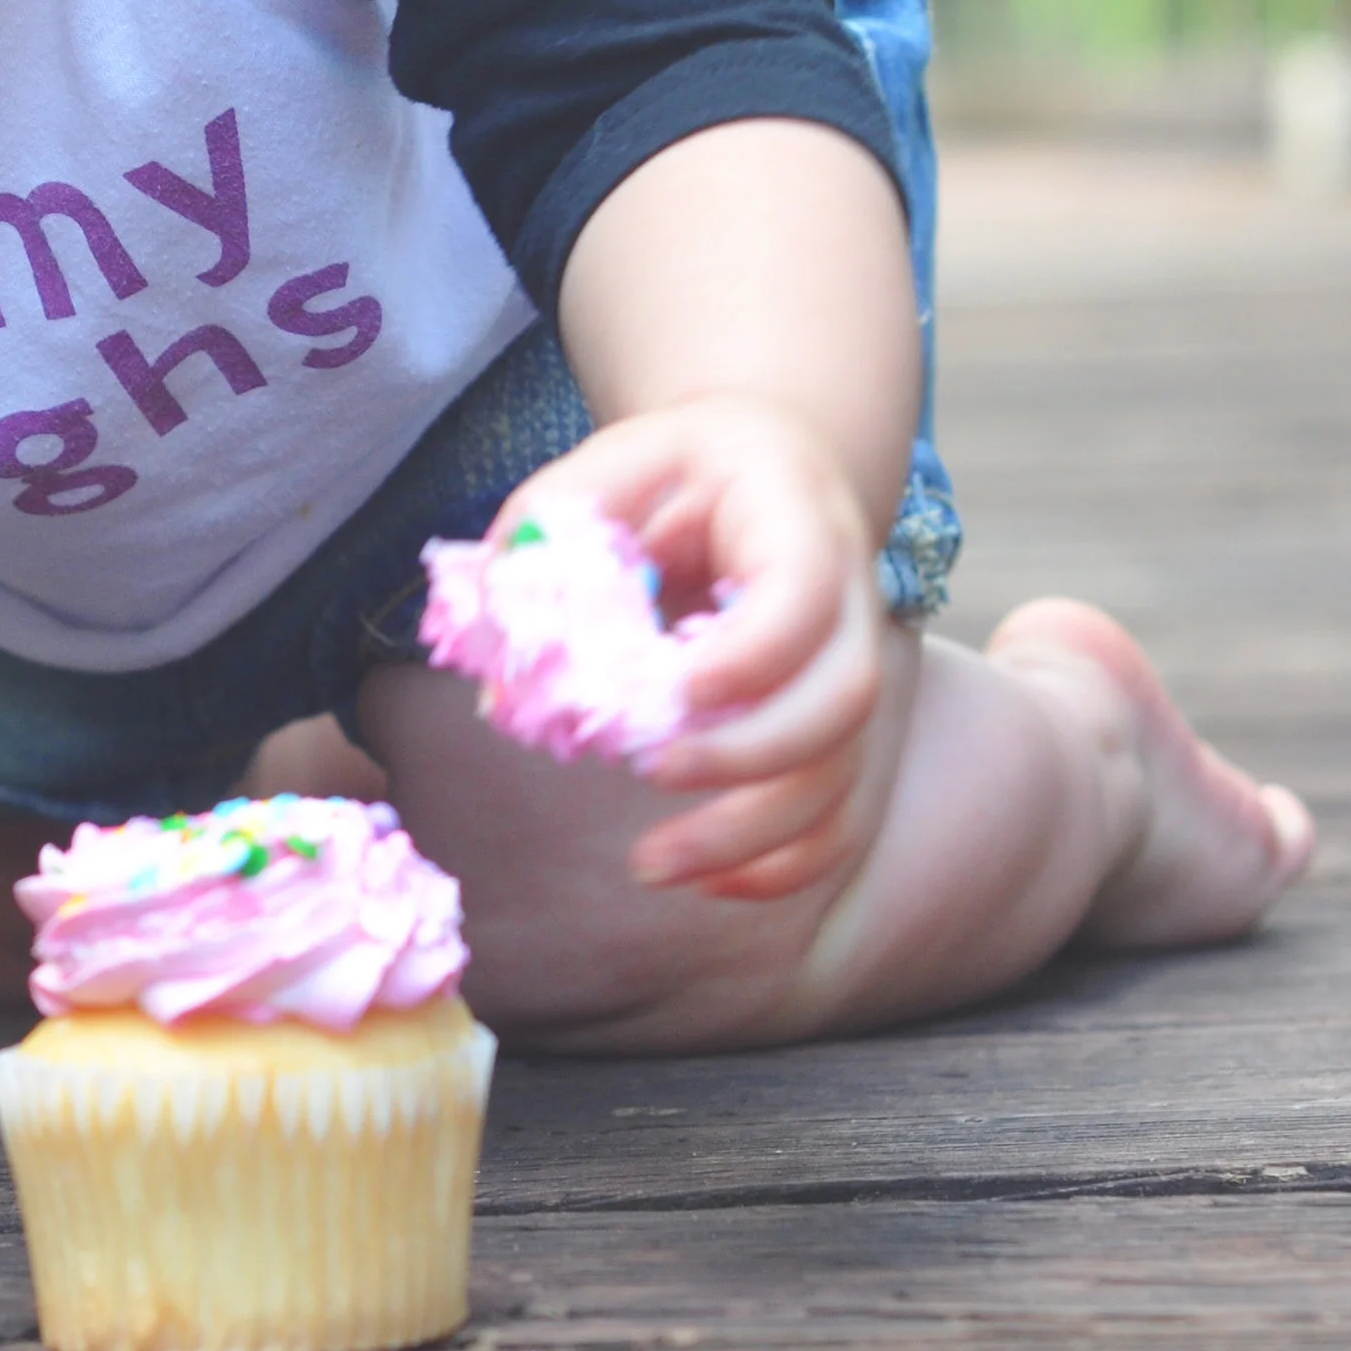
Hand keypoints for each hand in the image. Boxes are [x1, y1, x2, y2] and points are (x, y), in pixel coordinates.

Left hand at [499, 394, 886, 900]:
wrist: (753, 471)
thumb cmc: (670, 474)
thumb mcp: (607, 467)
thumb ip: (550, 531)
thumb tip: (501, 641)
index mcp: (796, 517)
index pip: (805, 591)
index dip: (753, 653)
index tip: (679, 693)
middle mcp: (848, 599)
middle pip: (845, 698)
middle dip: (751, 756)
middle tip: (652, 772)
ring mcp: (849, 670)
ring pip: (842, 773)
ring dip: (754, 835)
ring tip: (652, 865)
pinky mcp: (835, 730)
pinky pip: (838, 816)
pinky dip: (782, 865)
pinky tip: (707, 883)